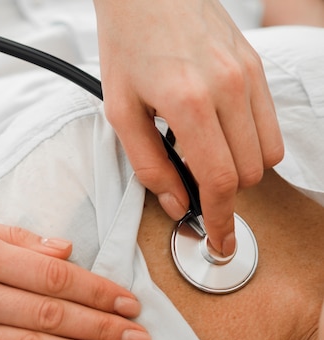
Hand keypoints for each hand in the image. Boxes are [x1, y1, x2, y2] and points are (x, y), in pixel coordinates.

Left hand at [93, 0, 283, 254]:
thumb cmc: (126, 46)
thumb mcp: (120, 111)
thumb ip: (148, 164)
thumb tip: (177, 204)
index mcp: (189, 103)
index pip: (220, 180)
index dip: (222, 218)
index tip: (222, 242)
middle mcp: (230, 88)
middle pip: (249, 172)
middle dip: (224, 193)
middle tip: (194, 188)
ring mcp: (249, 74)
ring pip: (267, 152)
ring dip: (240, 169)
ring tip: (202, 155)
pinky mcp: (257, 65)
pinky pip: (270, 123)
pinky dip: (251, 143)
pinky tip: (218, 133)